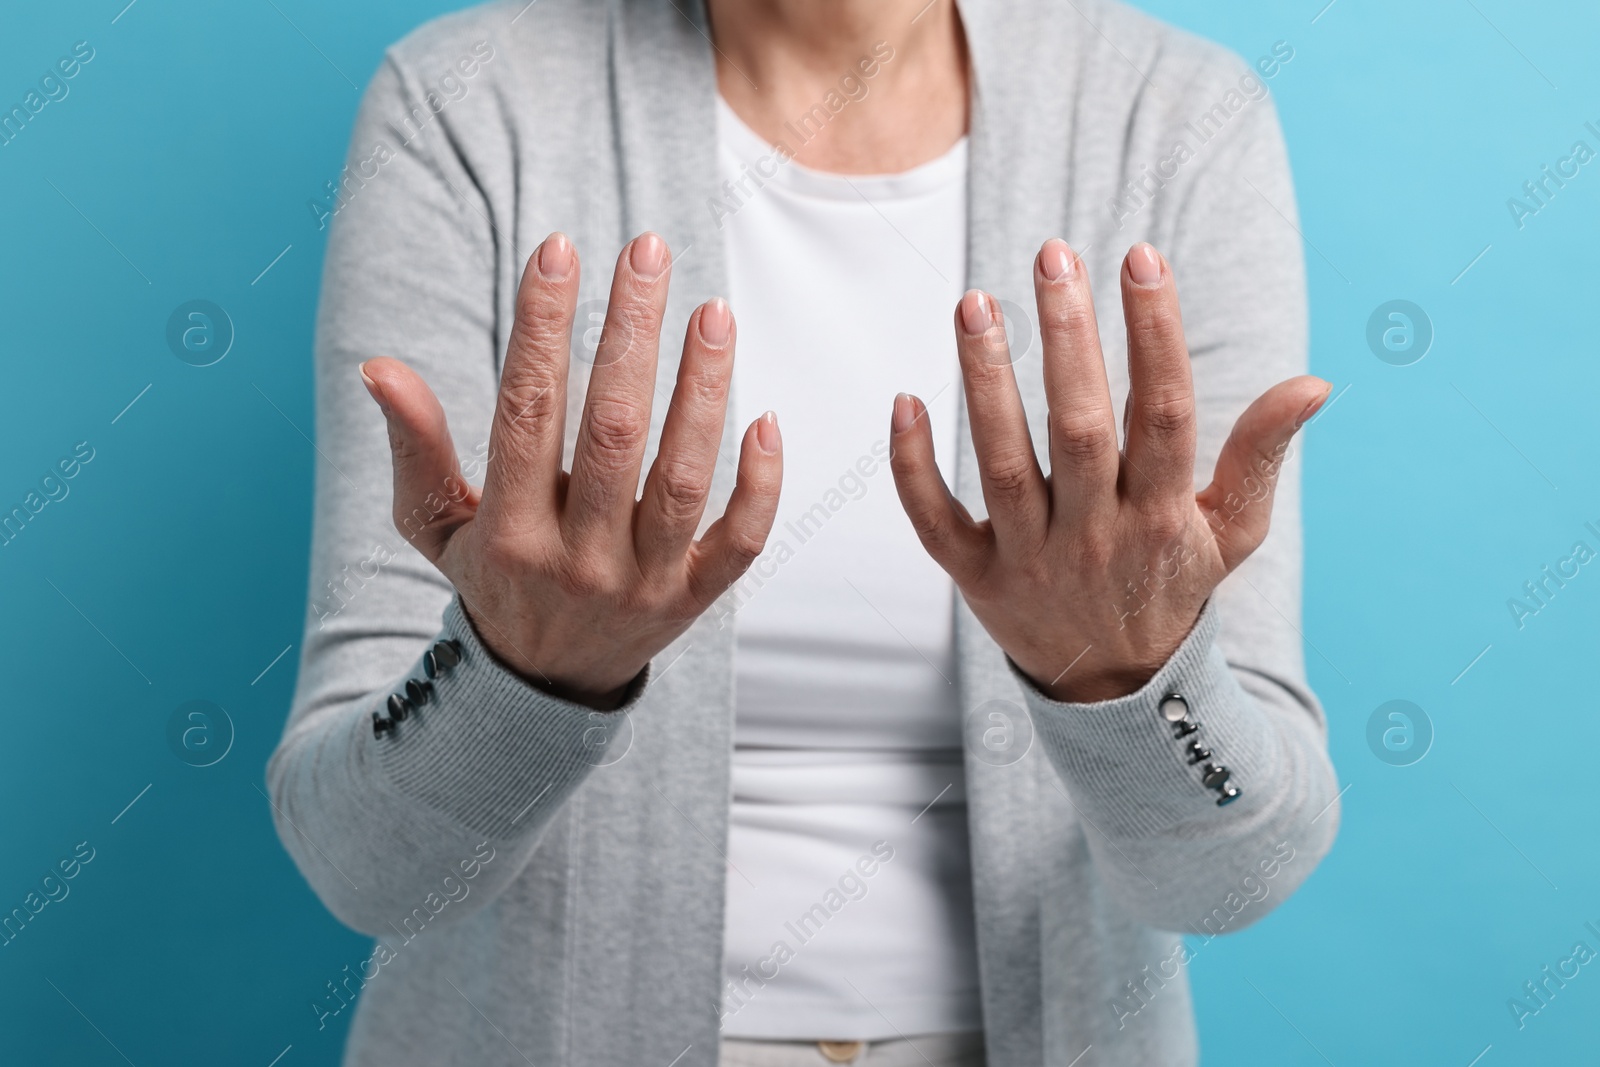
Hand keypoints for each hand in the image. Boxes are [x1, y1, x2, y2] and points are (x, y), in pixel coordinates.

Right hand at [359, 232, 782, 708]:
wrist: (543, 687)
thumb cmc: (491, 578)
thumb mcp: (436, 524)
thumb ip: (415, 448)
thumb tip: (379, 367)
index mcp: (508, 532)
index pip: (528, 411)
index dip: (543, 326)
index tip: (558, 249)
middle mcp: (579, 559)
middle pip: (613, 430)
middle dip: (630, 332)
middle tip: (647, 249)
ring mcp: (644, 583)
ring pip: (682, 476)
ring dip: (701, 388)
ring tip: (712, 310)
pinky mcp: (696, 599)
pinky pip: (740, 540)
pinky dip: (759, 483)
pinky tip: (765, 417)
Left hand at [889, 240, 1327, 702]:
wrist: (1115, 690)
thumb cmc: (1172, 585)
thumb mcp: (1230, 531)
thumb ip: (1261, 455)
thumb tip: (1316, 382)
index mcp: (1163, 517)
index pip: (1164, 414)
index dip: (1156, 334)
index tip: (1141, 257)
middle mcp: (1095, 537)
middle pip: (1078, 429)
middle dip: (1067, 340)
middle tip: (1052, 256)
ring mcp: (1031, 560)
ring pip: (1003, 465)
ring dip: (987, 382)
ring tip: (976, 302)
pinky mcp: (976, 580)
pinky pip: (935, 522)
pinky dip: (913, 468)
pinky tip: (905, 401)